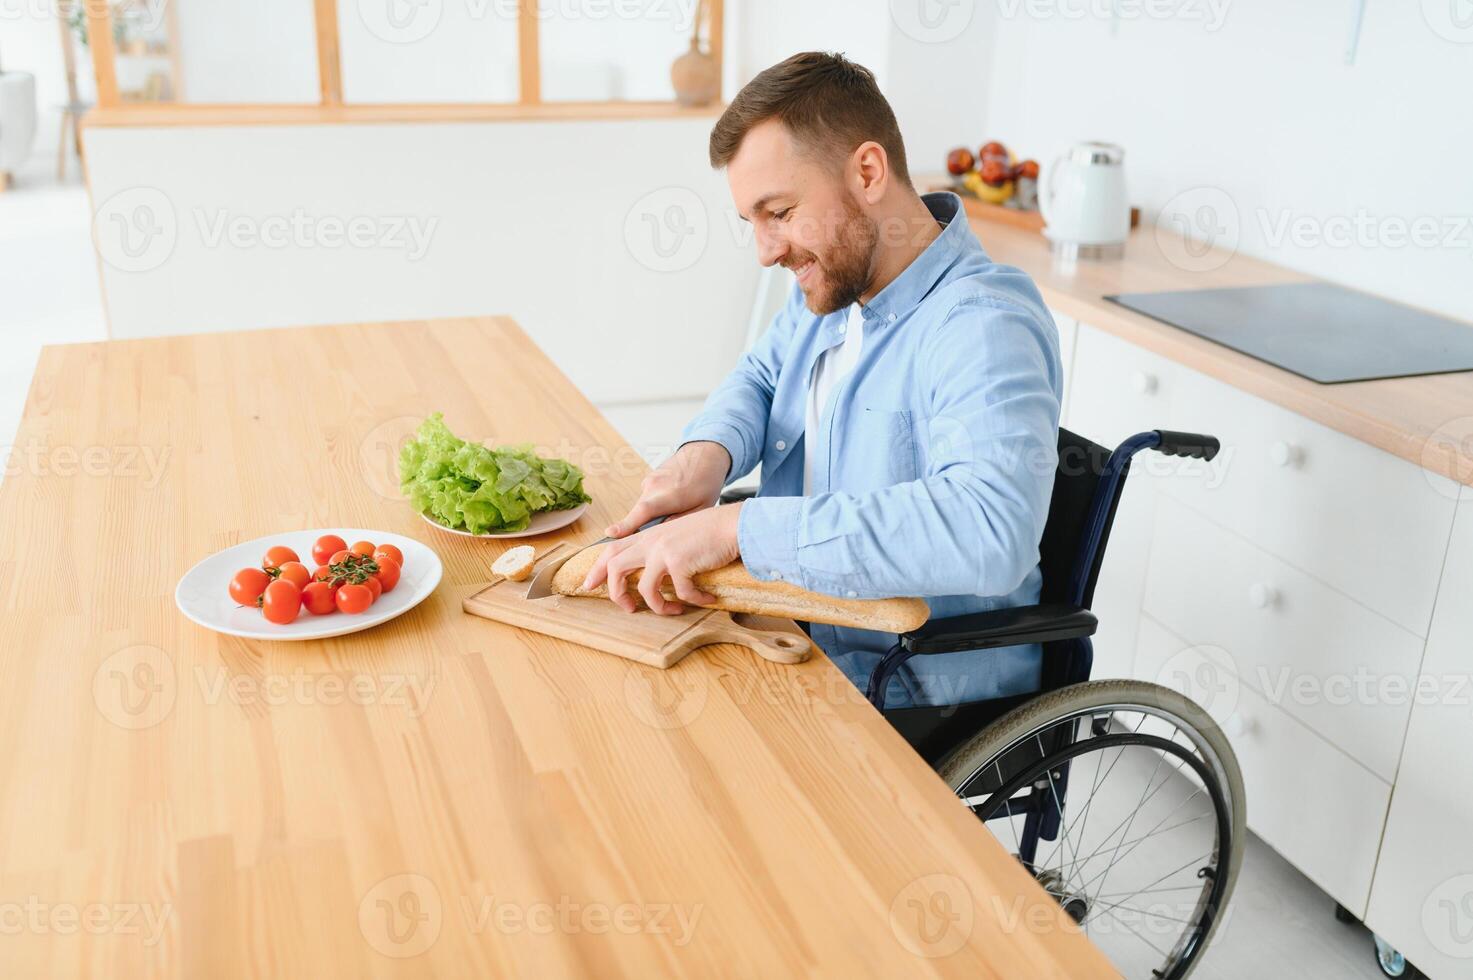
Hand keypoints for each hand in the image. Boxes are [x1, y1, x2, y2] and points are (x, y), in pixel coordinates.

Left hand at [582, 503, 742, 614]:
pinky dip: (694, 600)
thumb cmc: (712, 531)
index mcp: (649, 535)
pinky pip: (681, 594)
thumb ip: (662, 547)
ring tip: (672, 611)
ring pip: (645, 588)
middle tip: (628, 608)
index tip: (589, 585)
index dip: (597, 568)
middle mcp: (651, 542)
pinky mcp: (680, 563)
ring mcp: (663, 551)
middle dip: (616, 593)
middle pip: (615, 568)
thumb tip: (655, 573)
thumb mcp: (678, 534)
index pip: (611, 549)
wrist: (733, 524)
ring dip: (658, 606)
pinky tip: (706, 599)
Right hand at [605, 441, 730, 538]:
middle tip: (667, 526)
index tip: (610, 534)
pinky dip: (656, 503)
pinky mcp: (648, 478)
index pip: (643, 512)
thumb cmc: (706, 482)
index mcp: (669, 494)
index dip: (625, 525)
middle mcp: (654, 486)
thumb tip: (659, 535)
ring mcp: (649, 480)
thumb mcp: (701, 508)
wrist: (705, 453)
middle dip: (647, 526)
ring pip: (644, 506)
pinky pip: (647, 498)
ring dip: (655, 513)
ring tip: (678, 507)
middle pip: (640, 514)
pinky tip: (674, 499)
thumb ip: (679, 523)